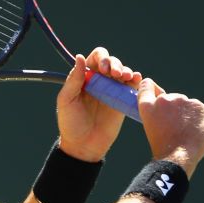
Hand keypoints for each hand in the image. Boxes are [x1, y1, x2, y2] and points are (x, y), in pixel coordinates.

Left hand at [56, 47, 142, 161]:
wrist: (84, 145)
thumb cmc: (71, 123)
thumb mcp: (67, 101)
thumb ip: (74, 80)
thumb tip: (80, 57)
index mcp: (84, 78)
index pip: (95, 58)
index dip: (101, 58)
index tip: (102, 68)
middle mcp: (99, 81)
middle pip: (112, 62)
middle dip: (115, 63)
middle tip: (115, 74)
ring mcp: (112, 90)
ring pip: (123, 72)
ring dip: (126, 70)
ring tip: (126, 77)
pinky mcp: (123, 100)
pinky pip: (132, 86)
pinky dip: (136, 79)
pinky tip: (136, 79)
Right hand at [136, 78, 203, 176]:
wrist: (178, 155)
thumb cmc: (163, 145)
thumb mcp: (150, 125)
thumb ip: (155, 111)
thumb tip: (165, 101)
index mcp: (147, 106)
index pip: (146, 86)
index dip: (150, 87)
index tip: (152, 88)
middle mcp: (163, 99)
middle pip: (170, 98)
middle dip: (173, 108)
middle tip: (174, 126)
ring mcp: (181, 101)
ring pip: (185, 104)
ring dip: (185, 112)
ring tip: (184, 129)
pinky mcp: (197, 105)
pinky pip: (197, 108)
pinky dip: (197, 116)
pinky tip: (194, 128)